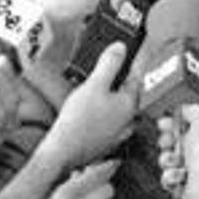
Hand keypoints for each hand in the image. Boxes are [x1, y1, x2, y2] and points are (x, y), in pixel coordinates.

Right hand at [41, 41, 136, 173]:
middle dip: (116, 83)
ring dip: (108, 100)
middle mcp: (129, 121)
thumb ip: (109, 63)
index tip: (117, 57)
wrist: (63, 152)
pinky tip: (88, 113)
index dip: (125, 65)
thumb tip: (121, 47)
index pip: (135, 78)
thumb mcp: (94, 84)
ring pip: (118, 110)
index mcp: (130, 105)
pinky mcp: (107, 143)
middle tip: (100, 75)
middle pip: (127, 94)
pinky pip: (109, 123)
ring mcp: (118, 134)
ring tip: (91, 94)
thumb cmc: (78, 120)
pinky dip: (102, 115)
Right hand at [156, 104, 198, 198]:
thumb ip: (193, 110)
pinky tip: (180, 177)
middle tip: (169, 144)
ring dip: (168, 162)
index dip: (171, 125)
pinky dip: (171, 178)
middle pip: (171, 145)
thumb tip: (186, 108)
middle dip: (166, 143)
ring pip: (166, 163)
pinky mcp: (182, 187)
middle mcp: (198, 155)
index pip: (183, 127)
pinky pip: (167, 179)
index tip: (164, 125)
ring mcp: (190, 172)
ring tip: (178, 163)